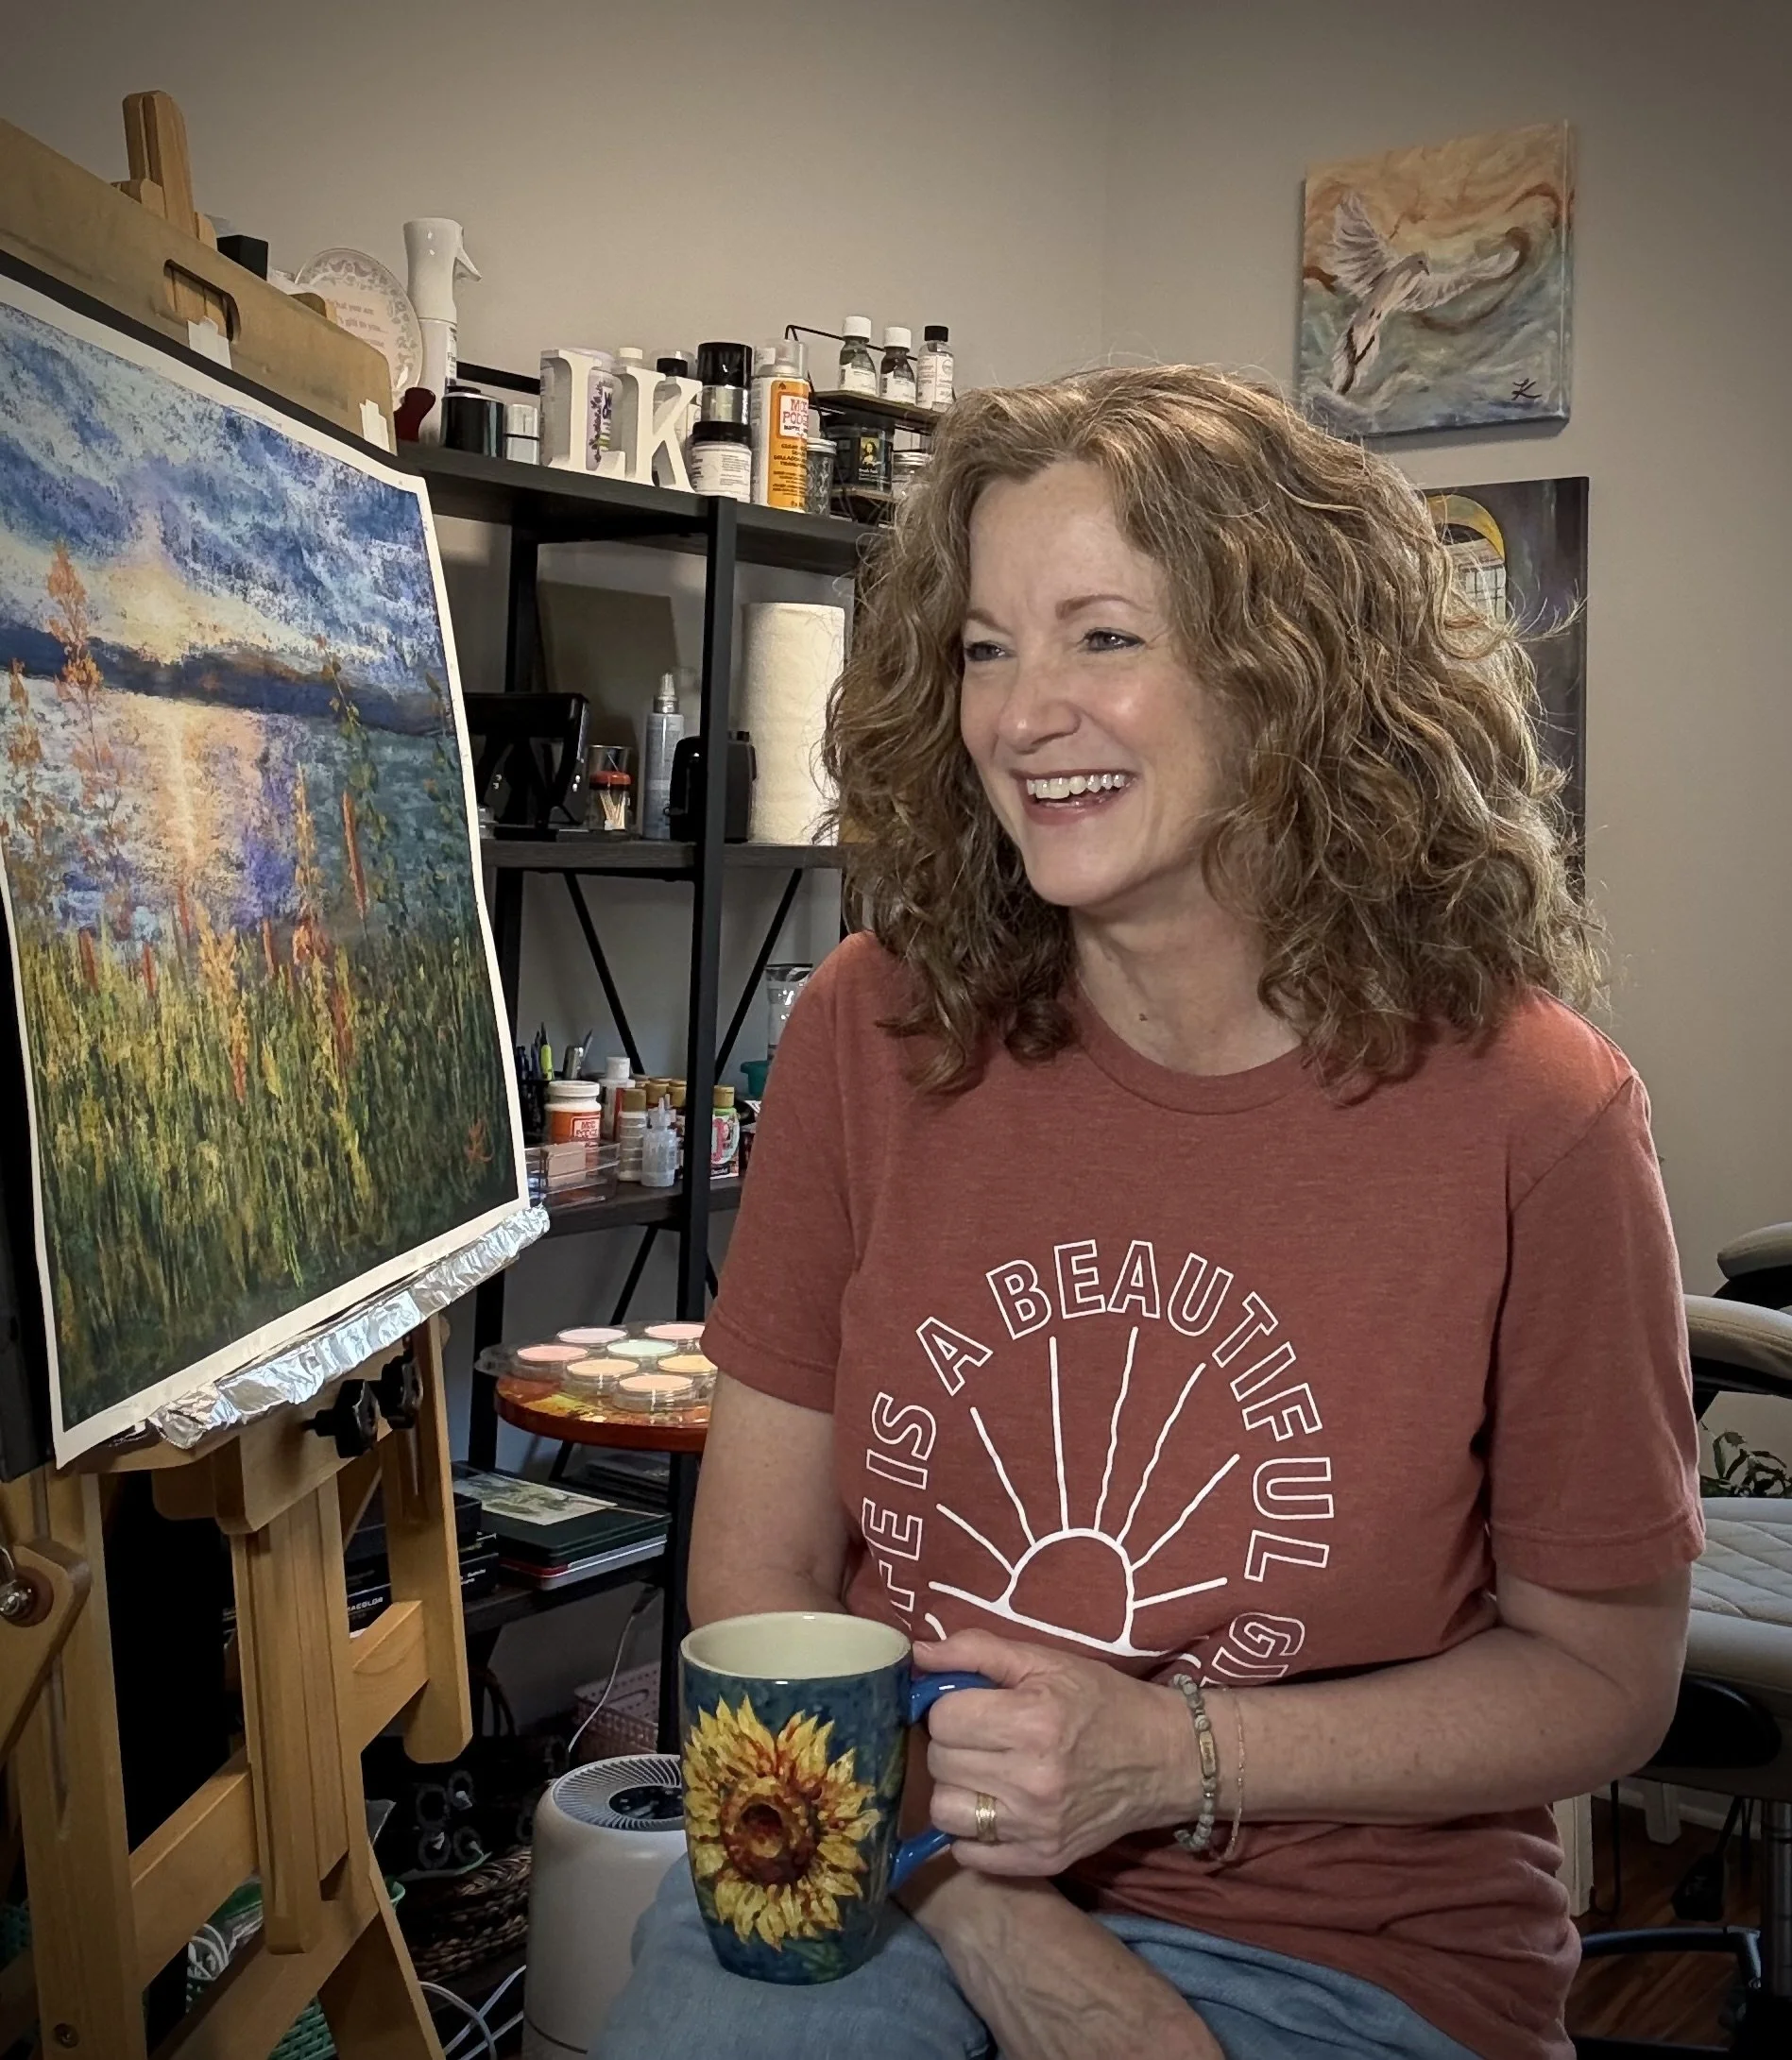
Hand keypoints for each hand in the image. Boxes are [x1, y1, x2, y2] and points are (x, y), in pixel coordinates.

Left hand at [915, 1628, 1191, 1875]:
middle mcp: (1033, 1780)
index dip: (949, 1705)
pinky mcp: (1041, 1860)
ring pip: (945, 1810)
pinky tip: (993, 1805)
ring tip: (983, 1771)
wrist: (1163, 1758)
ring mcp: (1036, 1827)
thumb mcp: (1047, 1661)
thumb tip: (918, 1653)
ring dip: (955, 1787)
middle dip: (951, 1742)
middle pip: (940, 1761)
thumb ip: (977, 1650)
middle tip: (980, 1736)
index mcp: (1033, 1721)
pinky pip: (968, 1853)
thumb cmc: (1102, 1701)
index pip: (943, 1717)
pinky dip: (970, 1831)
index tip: (971, 1704)